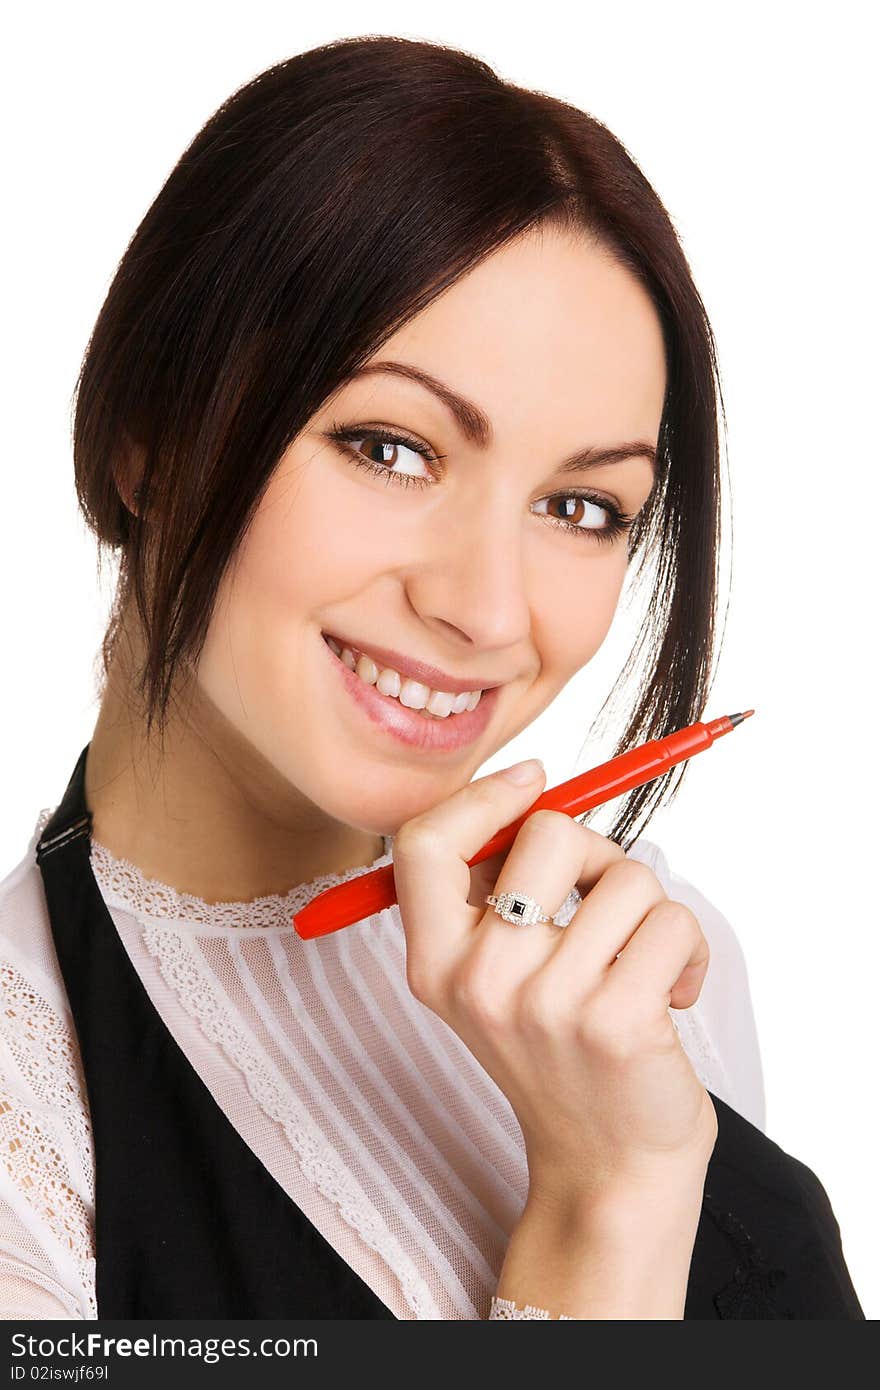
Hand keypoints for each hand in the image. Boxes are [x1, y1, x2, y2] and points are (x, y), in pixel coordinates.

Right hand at [392, 759, 717, 1215]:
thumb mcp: (495, 981)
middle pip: (547, 833)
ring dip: (651, 914)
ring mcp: (546, 1003)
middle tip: (608, 902)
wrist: (607, 1169)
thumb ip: (494, 896)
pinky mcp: (617, 1022)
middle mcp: (479, 981)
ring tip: (643, 966)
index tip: (533, 782)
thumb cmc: (562, 1056)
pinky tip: (672, 995)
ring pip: (627, 878)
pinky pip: (672, 921)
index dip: (482, 797)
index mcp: (435, 964)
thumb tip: (530, 792)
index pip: (424, 843)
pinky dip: (688, 950)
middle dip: (598, 853)